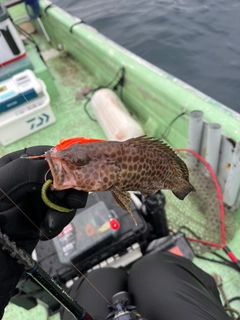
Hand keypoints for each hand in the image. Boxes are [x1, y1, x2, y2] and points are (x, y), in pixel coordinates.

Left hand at [0, 146, 87, 316]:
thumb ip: (24, 171)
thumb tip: (57, 167)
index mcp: (12, 166)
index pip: (44, 155)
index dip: (61, 164)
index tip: (68, 178)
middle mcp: (27, 181)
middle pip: (61, 174)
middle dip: (67, 190)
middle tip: (69, 201)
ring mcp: (35, 200)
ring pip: (66, 196)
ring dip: (63, 210)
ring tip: (50, 224)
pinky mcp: (41, 218)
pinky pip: (61, 215)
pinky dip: (58, 224)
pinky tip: (44, 232)